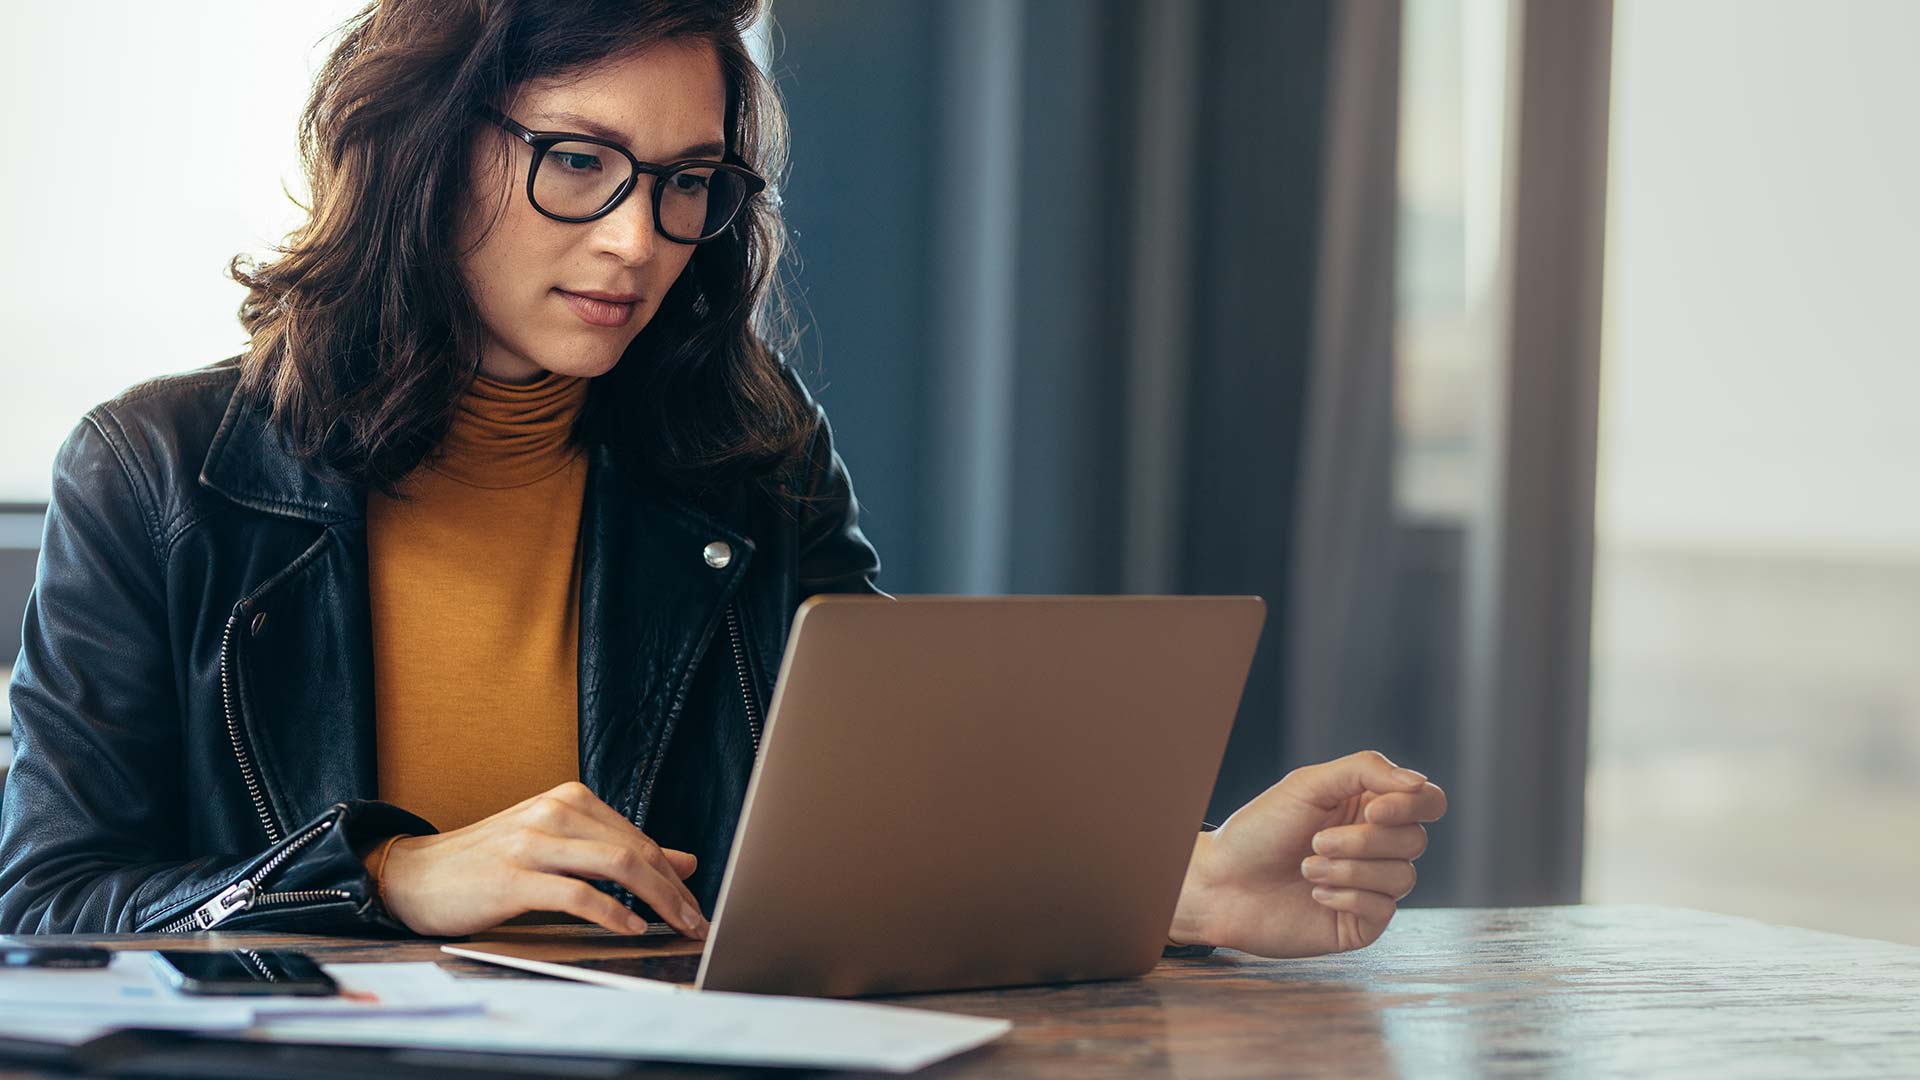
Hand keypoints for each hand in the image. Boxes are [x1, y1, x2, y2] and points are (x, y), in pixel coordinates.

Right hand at [370, 781, 708, 938]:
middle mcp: (555, 812)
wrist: (416, 874)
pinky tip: (630, 928)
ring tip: (676, 926)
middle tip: (698, 922)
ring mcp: (533, 842)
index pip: (640, 838)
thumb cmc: (490, 863)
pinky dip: (611, 913)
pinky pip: (576, 894)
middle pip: (636, 850)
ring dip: (657, 900)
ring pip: (617, 866)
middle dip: (675, 890)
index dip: (674, 875)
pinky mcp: (513, 877)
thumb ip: (617, 850)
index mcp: (570, 800)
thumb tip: (684, 862)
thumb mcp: (559, 846)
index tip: (695, 905)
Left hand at [1168, 750, 1445, 956]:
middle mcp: (1377, 846)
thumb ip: (1366, 771)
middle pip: (1415, 839)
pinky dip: (1348, 896)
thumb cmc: (1260, 830)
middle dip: (1364, 841)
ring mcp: (1372, 886)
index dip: (1411, 805)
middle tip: (1316, 841)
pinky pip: (1384, 909)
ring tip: (1306, 867)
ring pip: (1403, 876)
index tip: (1372, 811)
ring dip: (1350, 870)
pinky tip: (1315, 893)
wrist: (1222, 883)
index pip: (1427, 801)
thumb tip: (1419, 783)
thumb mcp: (1309, 784)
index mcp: (1369, 807)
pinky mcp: (1361, 923)